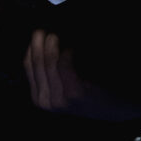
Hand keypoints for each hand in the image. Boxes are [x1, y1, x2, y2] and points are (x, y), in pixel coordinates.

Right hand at [23, 29, 137, 119]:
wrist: (113, 110)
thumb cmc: (90, 94)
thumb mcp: (63, 86)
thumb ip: (51, 71)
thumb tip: (41, 44)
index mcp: (39, 98)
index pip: (28, 65)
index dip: (32, 47)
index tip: (38, 33)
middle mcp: (46, 101)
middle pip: (36, 63)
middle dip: (39, 43)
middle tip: (44, 30)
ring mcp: (59, 99)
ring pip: (48, 62)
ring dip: (51, 45)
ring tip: (55, 36)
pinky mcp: (74, 93)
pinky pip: (64, 65)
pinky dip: (67, 54)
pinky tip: (71, 49)